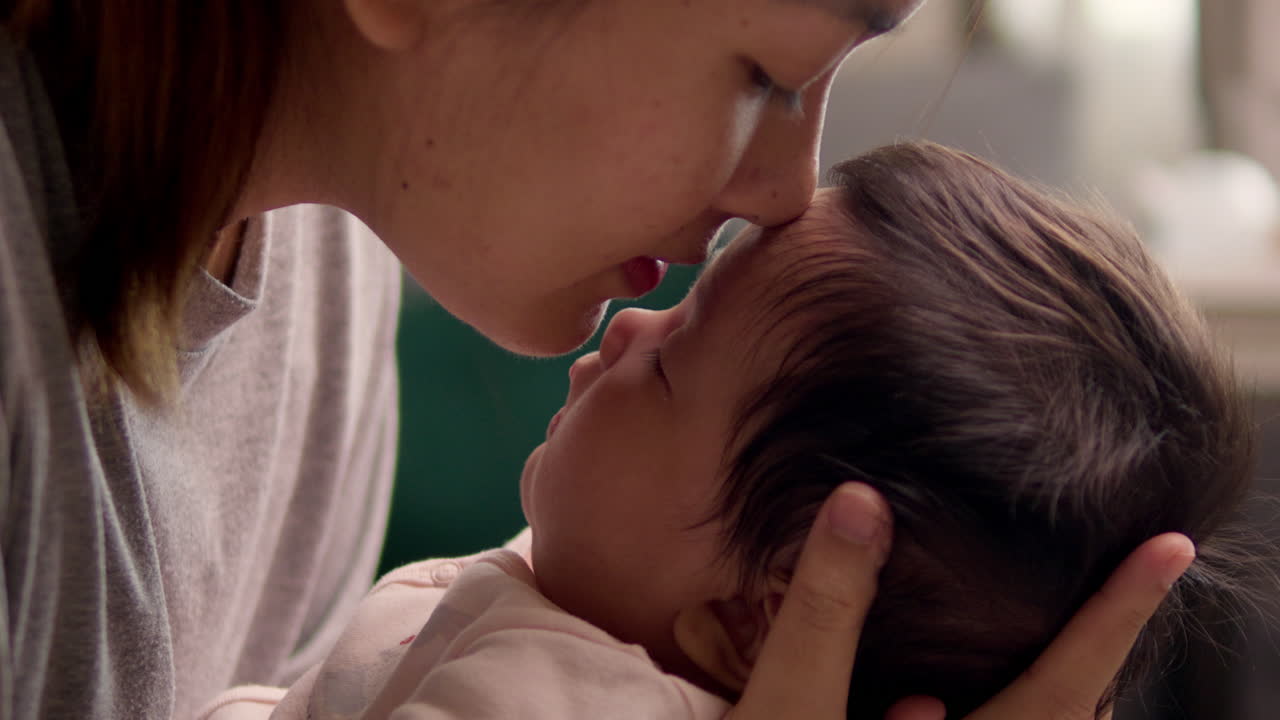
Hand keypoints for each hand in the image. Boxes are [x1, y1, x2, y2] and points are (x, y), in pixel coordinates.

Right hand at [726, 479, 1195, 719]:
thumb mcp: (789, 703)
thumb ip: (826, 608)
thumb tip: (860, 501)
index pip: (1063, 683)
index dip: (1118, 614)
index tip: (1167, 551)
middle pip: (1069, 715)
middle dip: (1099, 648)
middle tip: (1127, 579)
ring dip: (1050, 678)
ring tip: (1066, 625)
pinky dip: (1005, 700)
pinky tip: (956, 682)